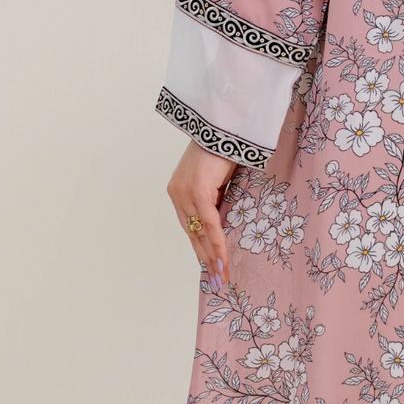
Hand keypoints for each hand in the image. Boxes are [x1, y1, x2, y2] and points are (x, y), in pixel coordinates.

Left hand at [168, 140, 237, 287]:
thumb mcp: (219, 178)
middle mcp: (177, 193)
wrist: (224, 124)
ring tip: (221, 276)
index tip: (209, 266)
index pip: (190, 225)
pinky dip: (217, 243)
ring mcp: (184, 192)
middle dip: (205, 258)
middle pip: (192, 233)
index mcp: (179, 190)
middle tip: (215, 279)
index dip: (200, 247)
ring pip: (199, 232)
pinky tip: (223, 259)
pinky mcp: (197, 191)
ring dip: (212, 257)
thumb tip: (225, 218)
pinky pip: (210, 224)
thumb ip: (218, 198)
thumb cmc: (225, 147)